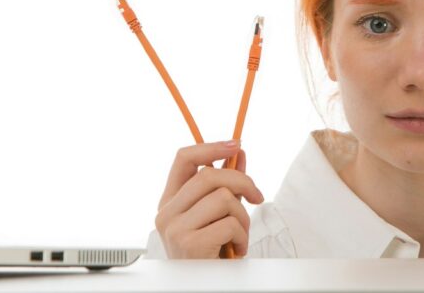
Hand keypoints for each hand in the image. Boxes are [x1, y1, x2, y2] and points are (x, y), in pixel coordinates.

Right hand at [154, 141, 264, 258]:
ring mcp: (175, 228)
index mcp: (170, 201)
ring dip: (243, 218)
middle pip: (210, 175)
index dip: (211, 147)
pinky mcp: (189, 244)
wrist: (206, 288)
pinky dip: (242, 237)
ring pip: (224, 198)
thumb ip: (226, 184)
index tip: (236, 144)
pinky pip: (230, 223)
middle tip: (257, 197)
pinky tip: (235, 250)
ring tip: (238, 236)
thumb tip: (239, 152)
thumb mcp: (218, 214)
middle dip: (242, 182)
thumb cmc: (212, 253)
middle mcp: (166, 213)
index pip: (183, 158)